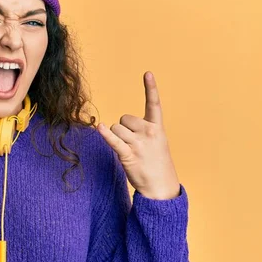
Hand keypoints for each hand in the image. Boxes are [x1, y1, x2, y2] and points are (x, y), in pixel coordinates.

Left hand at [97, 71, 179, 199]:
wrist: (161, 188)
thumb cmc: (156, 164)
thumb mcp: (157, 143)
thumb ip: (142, 130)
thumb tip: (117, 126)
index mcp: (157, 128)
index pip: (154, 104)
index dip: (150, 88)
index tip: (147, 73)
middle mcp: (149, 133)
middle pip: (124, 118)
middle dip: (123, 128)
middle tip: (133, 144)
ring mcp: (139, 144)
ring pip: (116, 128)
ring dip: (116, 138)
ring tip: (129, 152)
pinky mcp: (128, 155)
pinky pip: (114, 141)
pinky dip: (106, 135)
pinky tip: (100, 128)